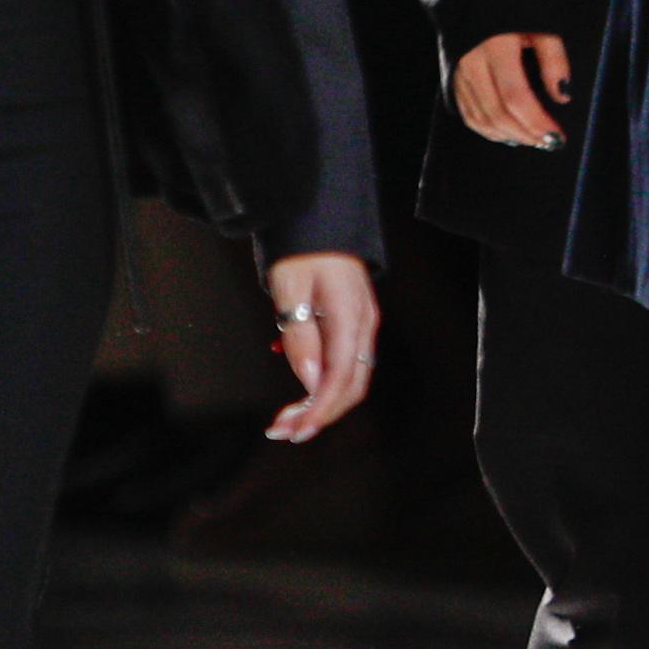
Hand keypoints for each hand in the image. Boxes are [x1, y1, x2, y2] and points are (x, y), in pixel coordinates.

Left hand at [264, 251, 380, 441]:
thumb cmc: (302, 250)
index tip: (295, 430)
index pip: (340, 378)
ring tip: (288, 415)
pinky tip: (298, 381)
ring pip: (348, 377)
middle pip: (350, 386)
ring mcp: (362, 324)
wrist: (317, 219)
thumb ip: (301, 337)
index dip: (319, 410)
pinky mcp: (353, 323)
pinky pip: (344, 361)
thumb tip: (311, 381)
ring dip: (320, 401)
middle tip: (285, 430)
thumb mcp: (290, 290)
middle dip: (319, 414)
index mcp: (351, 317)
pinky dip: (322, 381)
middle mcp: (363, 325)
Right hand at [451, 32, 570, 148]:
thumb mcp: (540, 24)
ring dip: (509, 135)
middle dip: (526, 133)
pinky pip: (469, 114)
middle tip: (550, 142)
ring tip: (534, 139)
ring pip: (481, 118)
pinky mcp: (453, 79)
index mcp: (495, 46)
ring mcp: (459, 72)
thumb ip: (554, 59)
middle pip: (497, 112)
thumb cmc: (513, 8)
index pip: (515, 96)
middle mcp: (472, 62)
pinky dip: (489, 130)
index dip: (536, 121)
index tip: (557, 136)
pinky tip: (509, 134)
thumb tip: (563, 95)